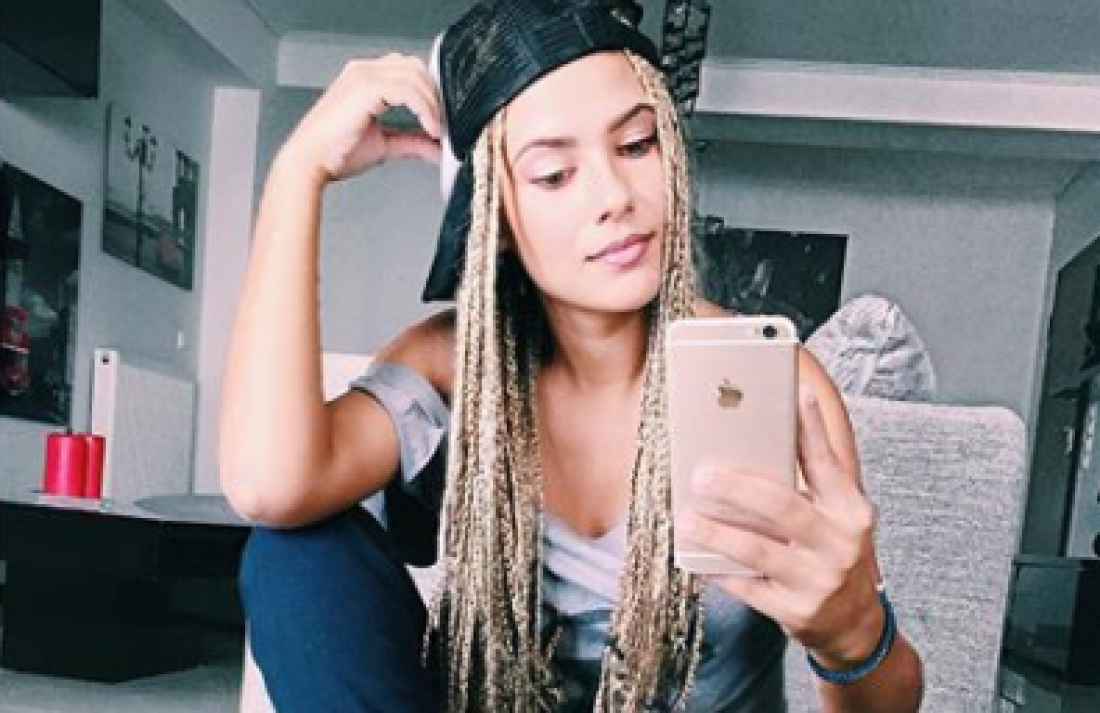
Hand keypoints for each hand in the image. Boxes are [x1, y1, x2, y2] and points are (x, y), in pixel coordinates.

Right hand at [278, 53, 442, 185]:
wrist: (310, 160)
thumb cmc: (335, 152)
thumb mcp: (384, 144)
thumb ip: (411, 142)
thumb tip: (436, 150)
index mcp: (365, 78)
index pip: (408, 70)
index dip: (428, 91)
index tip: (439, 118)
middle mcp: (364, 71)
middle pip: (414, 67)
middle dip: (433, 94)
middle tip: (442, 123)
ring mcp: (363, 75)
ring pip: (414, 76)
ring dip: (431, 104)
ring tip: (436, 129)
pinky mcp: (366, 87)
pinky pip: (407, 90)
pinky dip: (424, 108)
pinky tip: (429, 128)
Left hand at [678, 385, 884, 668]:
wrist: (853, 623)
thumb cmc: (831, 551)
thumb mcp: (834, 516)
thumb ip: (806, 485)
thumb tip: (748, 443)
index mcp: (851, 510)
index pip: (826, 462)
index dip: (810, 427)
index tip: (793, 392)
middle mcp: (839, 543)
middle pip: (783, 507)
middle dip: (738, 489)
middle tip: (701, 475)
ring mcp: (819, 580)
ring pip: (758, 550)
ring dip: (717, 533)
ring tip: (687, 520)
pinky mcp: (796, 611)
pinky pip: (748, 587)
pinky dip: (719, 571)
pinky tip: (696, 558)